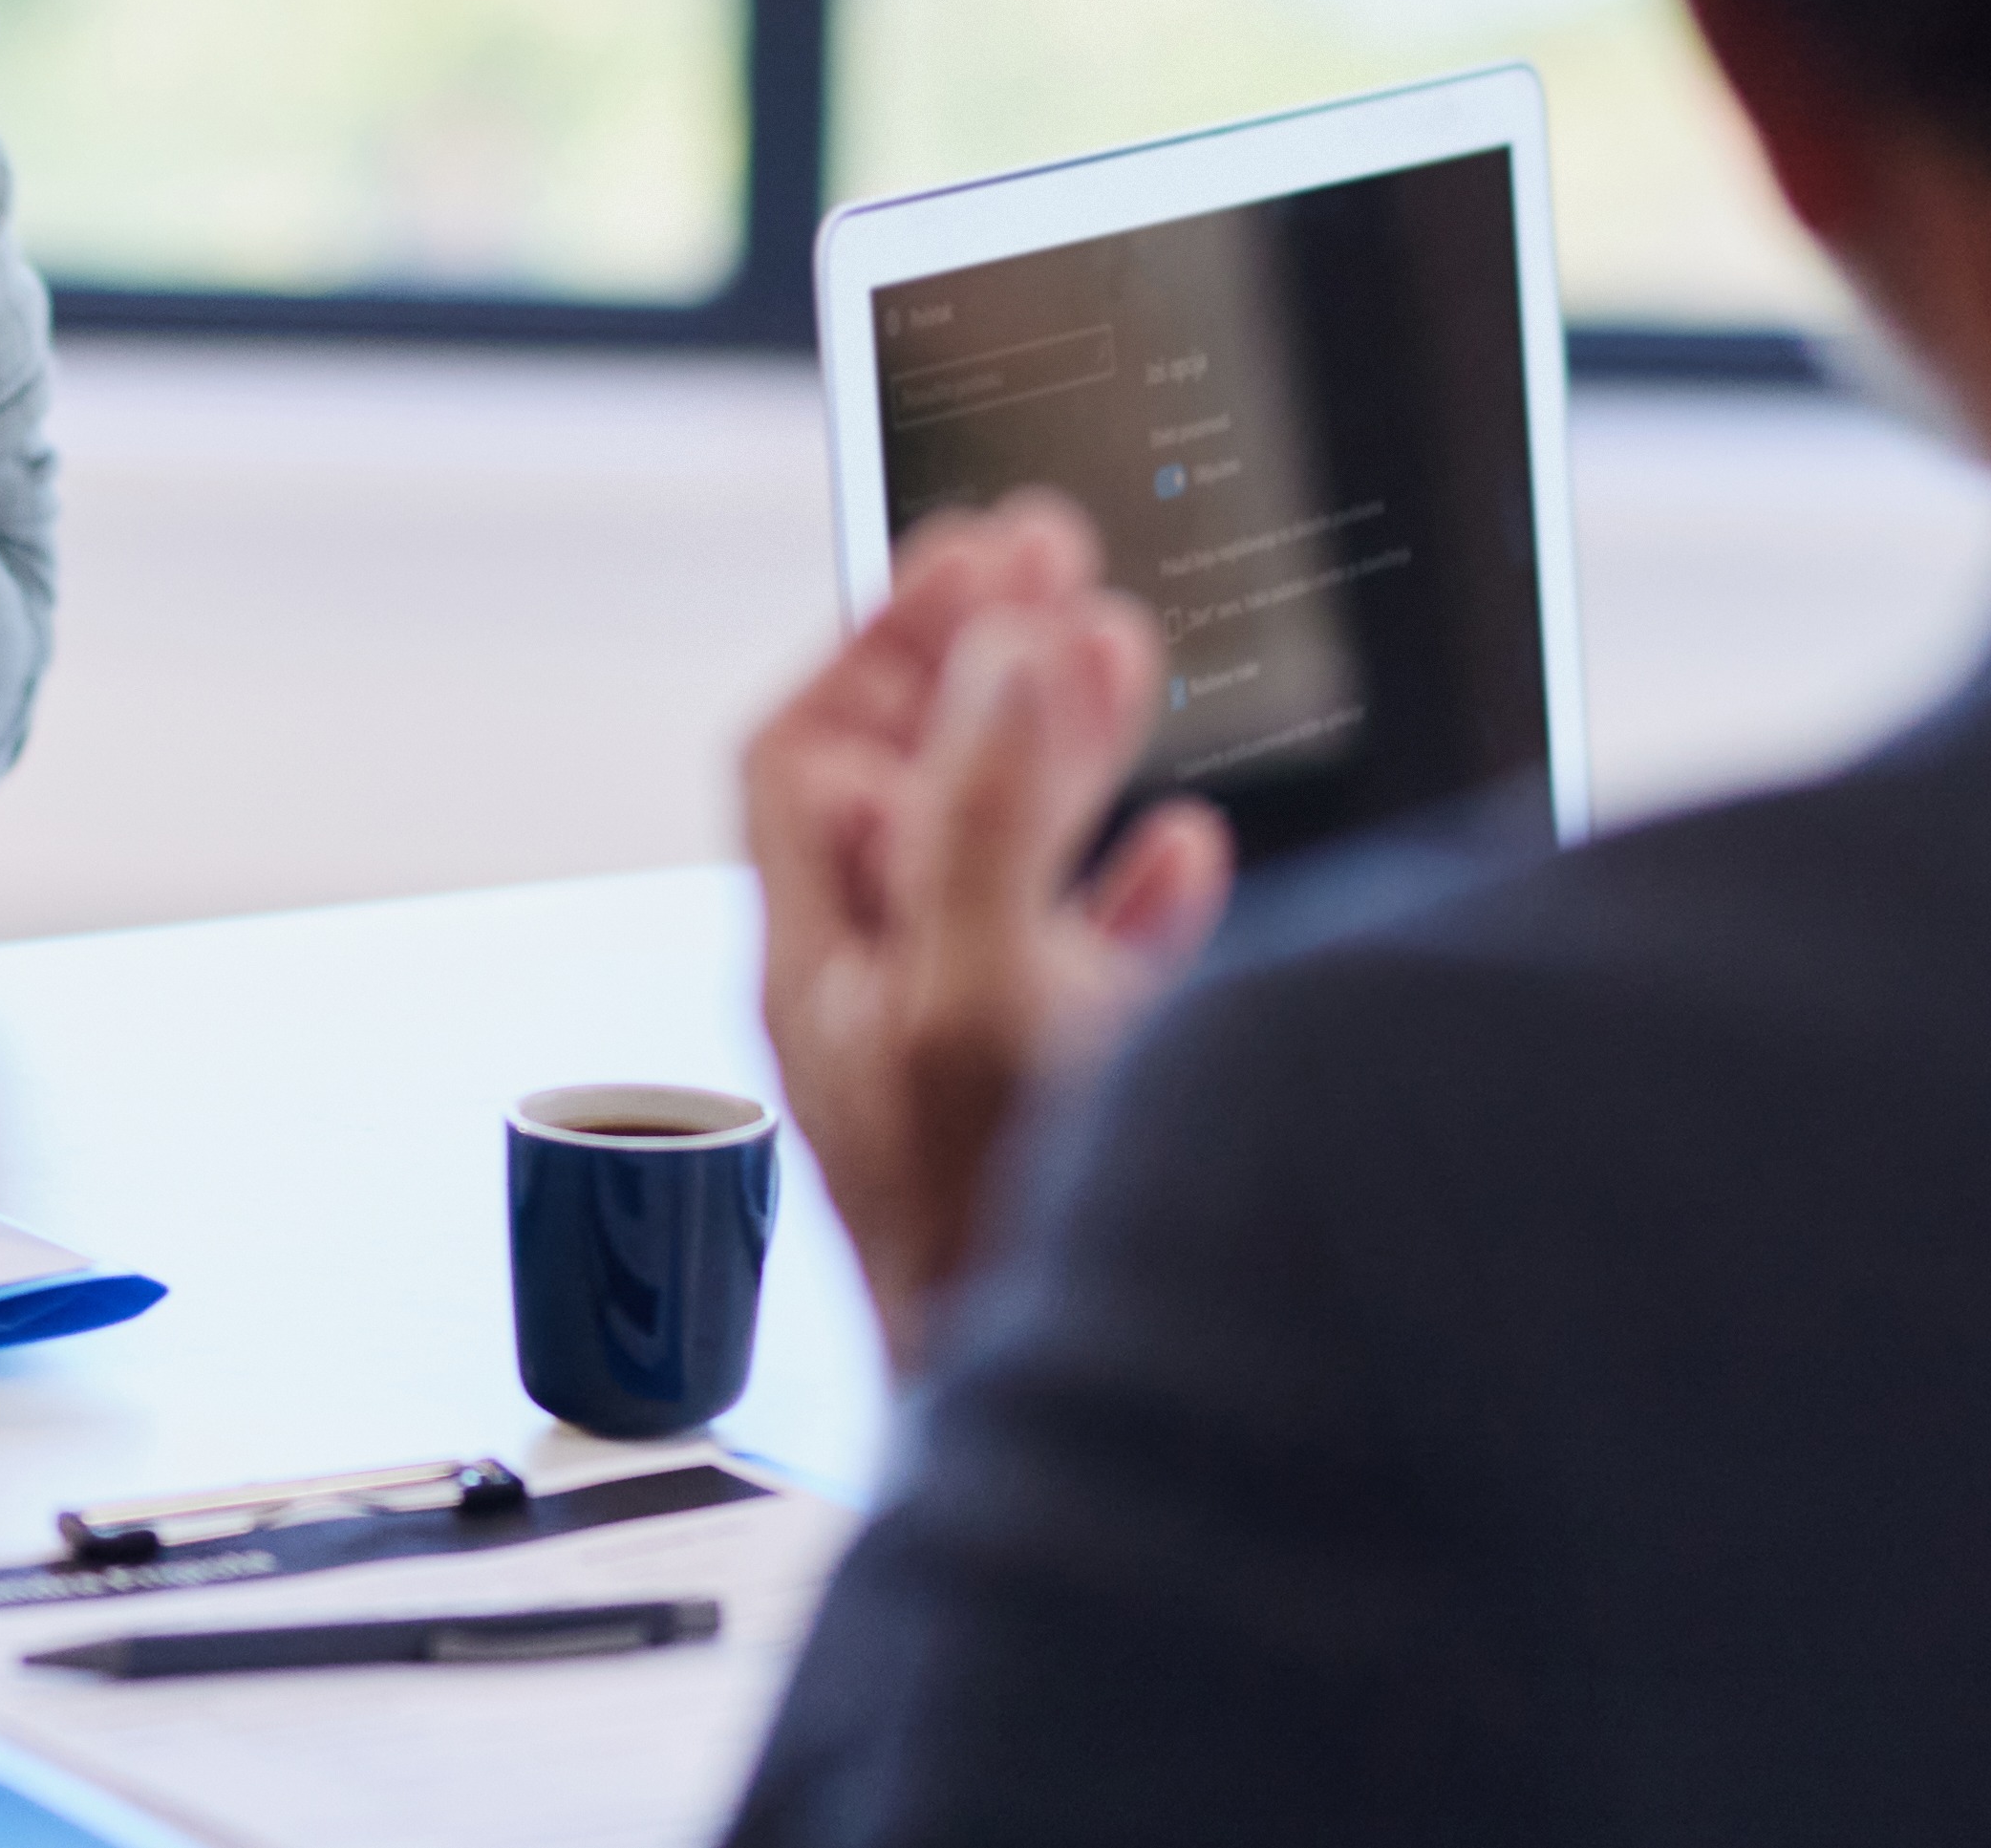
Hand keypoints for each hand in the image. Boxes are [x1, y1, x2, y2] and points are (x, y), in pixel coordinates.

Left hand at [742, 495, 1234, 1369]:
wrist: (1095, 1443)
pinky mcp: (1059, 1116)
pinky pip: (1080, 967)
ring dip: (1055, 745)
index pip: (807, 751)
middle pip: (897, 782)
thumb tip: (1008, 647)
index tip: (977, 547)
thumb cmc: (1005, 1242)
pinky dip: (1129, 886)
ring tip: (1120, 653)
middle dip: (973, 657)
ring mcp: (968, 1058)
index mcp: (824, 962)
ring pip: (993, 858)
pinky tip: (1183, 855)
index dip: (883, 635)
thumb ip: (987, 816)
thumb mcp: (980, 997)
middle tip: (1053, 555)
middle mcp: (880, 1003)